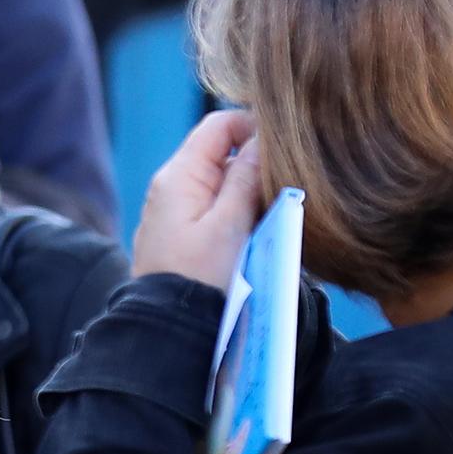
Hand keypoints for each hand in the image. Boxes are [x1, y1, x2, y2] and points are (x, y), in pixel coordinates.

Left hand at [132, 107, 268, 289]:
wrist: (167, 328)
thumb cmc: (199, 279)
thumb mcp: (229, 225)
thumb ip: (246, 179)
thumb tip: (262, 140)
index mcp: (180, 176)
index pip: (219, 125)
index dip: (253, 126)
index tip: (284, 149)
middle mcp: (171, 187)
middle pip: (221, 154)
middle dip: (254, 167)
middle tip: (282, 191)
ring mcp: (172, 212)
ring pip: (219, 185)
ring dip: (247, 195)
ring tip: (269, 219)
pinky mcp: (178, 235)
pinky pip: (210, 210)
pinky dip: (233, 214)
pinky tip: (250, 237)